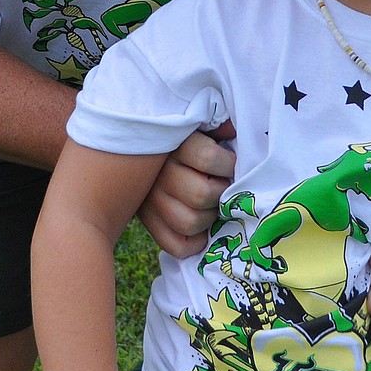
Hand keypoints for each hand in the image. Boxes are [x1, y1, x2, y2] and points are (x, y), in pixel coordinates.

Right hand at [138, 123, 235, 257]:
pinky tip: (203, 228)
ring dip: (210, 217)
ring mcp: (150, 202)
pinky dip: (195, 242)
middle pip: (201, 194)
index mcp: (172, 145)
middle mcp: (158, 175)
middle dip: (221, 192)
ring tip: (213, 205)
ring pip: (190, 222)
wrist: (139, 153)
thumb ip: (215, 126)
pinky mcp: (149, 223)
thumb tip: (231, 131)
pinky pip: (176, 245)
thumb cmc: (182, 138)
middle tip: (223, 185)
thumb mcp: (197, 125)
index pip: (208, 158)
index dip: (227, 164)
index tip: (230, 162)